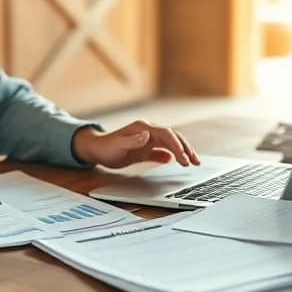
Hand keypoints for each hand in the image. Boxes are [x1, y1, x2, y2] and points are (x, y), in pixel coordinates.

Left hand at [71, 120, 200, 168]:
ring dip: (182, 152)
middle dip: (185, 148)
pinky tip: (176, 162)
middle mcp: (148, 132)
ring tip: (192, 163)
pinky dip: (171, 155)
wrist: (97, 150)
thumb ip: (132, 140)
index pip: (166, 134)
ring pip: (171, 143)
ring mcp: (148, 140)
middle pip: (172, 137)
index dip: (177, 146)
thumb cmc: (106, 147)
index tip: (184, 158)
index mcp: (144, 128)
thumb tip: (146, 135)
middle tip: (195, 162)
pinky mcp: (146, 148)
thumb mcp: (117, 144)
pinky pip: (163, 151)